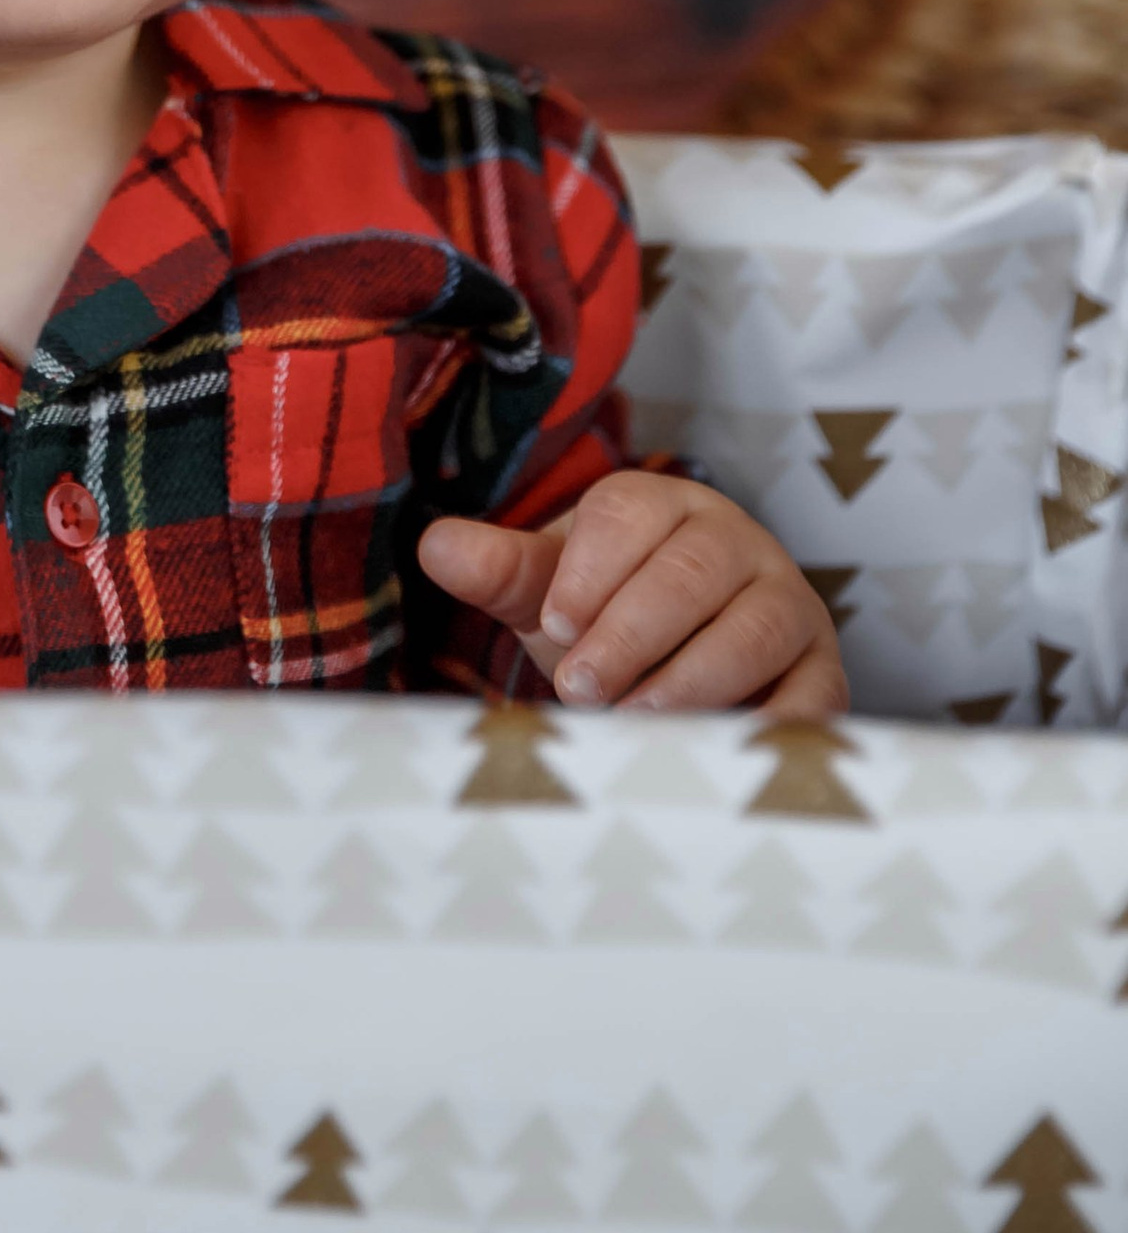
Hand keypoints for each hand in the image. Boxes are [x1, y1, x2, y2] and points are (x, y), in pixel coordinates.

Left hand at [417, 472, 846, 714]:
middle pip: (691, 570)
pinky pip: (813, 694)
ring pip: (754, 627)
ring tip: (634, 719)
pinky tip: (717, 751)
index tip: (554, 626)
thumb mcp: (554, 593)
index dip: (590, 570)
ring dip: (691, 678)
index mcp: (665, 506)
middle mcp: (736, 542)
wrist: (684, 665)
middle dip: (631, 631)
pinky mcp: (822, 670)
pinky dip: (769, 724)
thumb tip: (435, 547)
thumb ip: (502, 571)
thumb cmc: (609, 619)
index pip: (631, 513)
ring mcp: (788, 603)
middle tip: (580, 688)